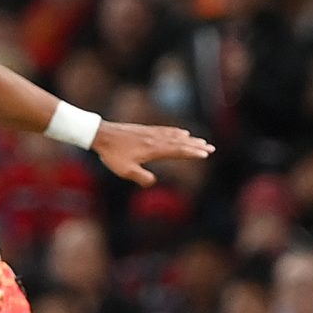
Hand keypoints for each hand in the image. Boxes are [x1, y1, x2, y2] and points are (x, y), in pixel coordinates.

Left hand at [92, 121, 214, 185]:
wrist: (102, 135)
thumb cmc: (112, 155)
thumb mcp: (125, 171)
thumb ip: (141, 177)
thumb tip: (153, 182)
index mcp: (153, 149)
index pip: (177, 151)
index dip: (192, 152)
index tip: (205, 154)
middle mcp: (155, 139)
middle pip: (180, 142)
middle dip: (196, 145)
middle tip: (211, 147)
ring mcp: (151, 133)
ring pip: (175, 135)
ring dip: (189, 139)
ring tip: (201, 141)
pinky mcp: (146, 130)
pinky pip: (166, 130)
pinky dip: (177, 132)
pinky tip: (182, 132)